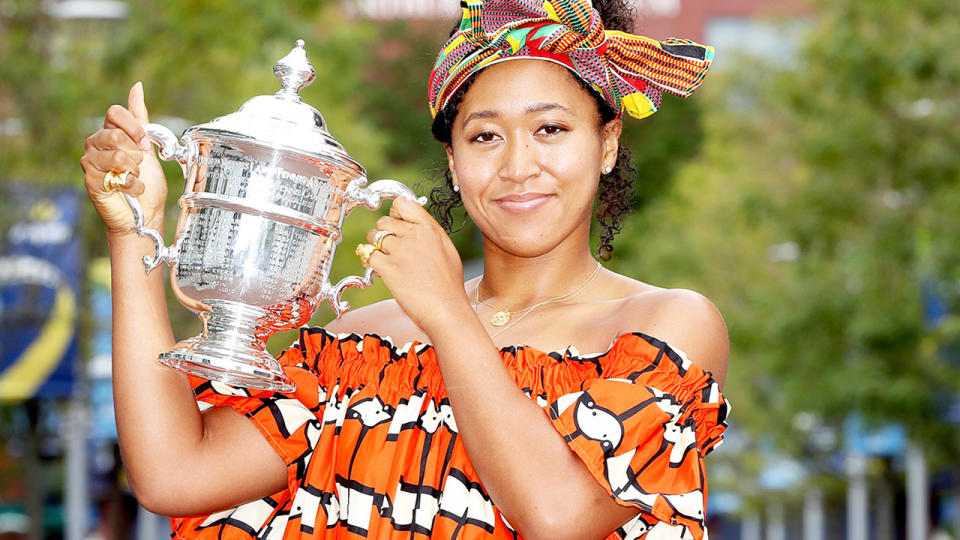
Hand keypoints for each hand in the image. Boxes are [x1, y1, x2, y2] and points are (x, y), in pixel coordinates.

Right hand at [81, 82, 167, 233]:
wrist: (145, 213)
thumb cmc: (147, 182)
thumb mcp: (147, 147)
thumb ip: (140, 118)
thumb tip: (136, 87)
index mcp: (109, 132)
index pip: (115, 112)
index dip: (133, 126)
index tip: (144, 142)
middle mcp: (95, 144)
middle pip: (115, 134)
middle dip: (136, 153)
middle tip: (139, 165)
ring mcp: (90, 162)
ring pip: (117, 155)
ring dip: (135, 170)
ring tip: (134, 177)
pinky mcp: (91, 181)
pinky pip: (116, 175)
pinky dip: (132, 185)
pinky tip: (131, 190)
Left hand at [364, 197, 468, 332]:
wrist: (447, 310)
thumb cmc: (449, 287)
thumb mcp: (447, 251)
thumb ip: (429, 235)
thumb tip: (415, 228)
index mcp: (431, 229)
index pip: (403, 204)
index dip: (394, 212)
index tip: (394, 221)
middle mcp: (415, 235)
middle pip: (385, 221)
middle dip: (383, 232)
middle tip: (388, 247)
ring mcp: (401, 250)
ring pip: (374, 237)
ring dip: (374, 246)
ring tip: (382, 258)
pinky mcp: (388, 268)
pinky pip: (369, 255)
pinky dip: (369, 261)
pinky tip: (377, 269)